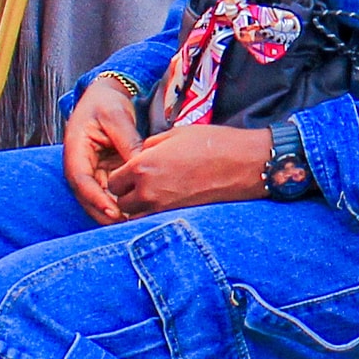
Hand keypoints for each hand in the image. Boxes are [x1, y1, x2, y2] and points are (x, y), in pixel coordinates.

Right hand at [63, 76, 145, 220]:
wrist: (105, 97)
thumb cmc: (107, 104)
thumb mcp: (118, 117)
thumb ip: (128, 141)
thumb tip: (141, 167)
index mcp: (75, 150)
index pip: (81, 180)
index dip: (96, 198)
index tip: (113, 210)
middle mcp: (79, 166)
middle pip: (87, 197)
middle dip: (105, 213)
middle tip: (128, 224)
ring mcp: (91, 172)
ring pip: (99, 199)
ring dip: (113, 213)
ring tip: (135, 222)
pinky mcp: (103, 175)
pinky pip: (110, 193)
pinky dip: (121, 204)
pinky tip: (138, 212)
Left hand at [102, 121, 271, 215]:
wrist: (244, 164)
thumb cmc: (212, 143)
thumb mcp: (175, 134)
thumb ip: (150, 146)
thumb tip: (142, 155)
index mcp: (143, 166)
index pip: (113, 182)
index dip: (120, 178)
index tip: (131, 174)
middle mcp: (148, 191)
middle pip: (121, 204)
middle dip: (127, 195)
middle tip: (141, 186)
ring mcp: (163, 209)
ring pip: (136, 218)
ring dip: (140, 209)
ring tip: (155, 197)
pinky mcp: (179, 219)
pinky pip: (155, 223)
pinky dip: (156, 217)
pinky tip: (168, 204)